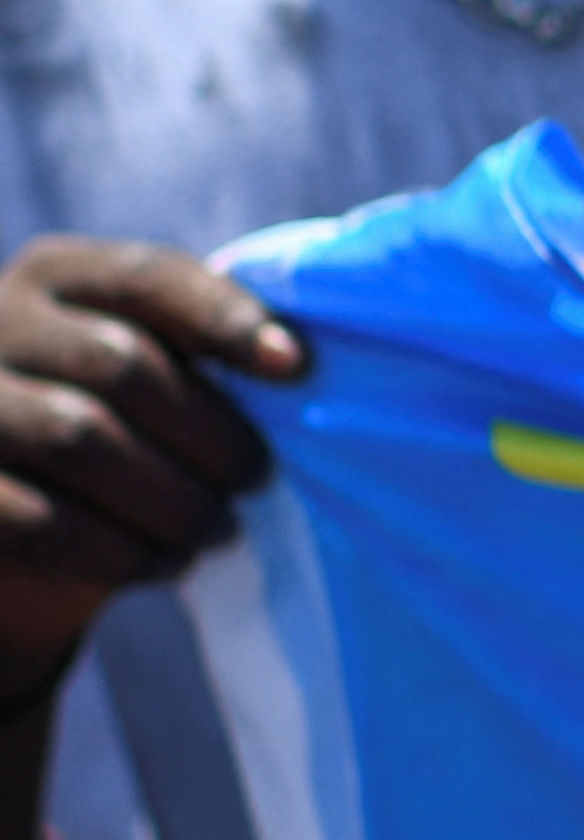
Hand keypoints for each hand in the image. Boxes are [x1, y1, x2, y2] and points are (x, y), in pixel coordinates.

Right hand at [0, 240, 299, 678]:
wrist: (16, 518)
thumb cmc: (114, 427)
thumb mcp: (146, 368)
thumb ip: (199, 347)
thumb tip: (299, 360)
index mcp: (57, 276)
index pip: (149, 275)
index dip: (227, 317)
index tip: (298, 367)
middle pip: (122, 365)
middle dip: (210, 432)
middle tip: (259, 479)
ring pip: (79, 438)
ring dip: (171, 496)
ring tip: (220, 530)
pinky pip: (35, 517)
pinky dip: (117, 549)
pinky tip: (166, 564)